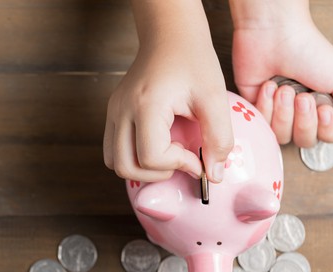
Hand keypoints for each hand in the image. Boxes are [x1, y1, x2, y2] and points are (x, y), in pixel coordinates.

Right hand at [103, 0, 233, 182]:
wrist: (170, 35)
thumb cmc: (193, 61)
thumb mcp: (215, 97)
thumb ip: (219, 137)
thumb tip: (214, 175)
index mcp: (146, 105)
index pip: (151, 157)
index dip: (178, 164)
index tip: (198, 157)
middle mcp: (122, 111)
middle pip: (126, 167)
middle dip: (158, 174)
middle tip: (181, 160)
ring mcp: (113, 113)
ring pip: (115, 163)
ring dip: (142, 170)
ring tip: (167, 155)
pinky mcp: (113, 114)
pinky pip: (113, 150)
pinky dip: (133, 158)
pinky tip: (157, 146)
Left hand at [230, 1, 332, 147]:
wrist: (274, 35)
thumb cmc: (308, 50)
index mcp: (321, 106)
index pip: (326, 137)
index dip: (325, 127)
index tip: (323, 108)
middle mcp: (298, 113)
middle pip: (304, 140)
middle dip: (303, 120)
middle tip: (302, 97)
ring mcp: (276, 112)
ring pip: (281, 136)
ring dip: (283, 112)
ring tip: (283, 88)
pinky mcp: (254, 109)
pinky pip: (260, 125)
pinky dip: (266, 105)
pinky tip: (268, 86)